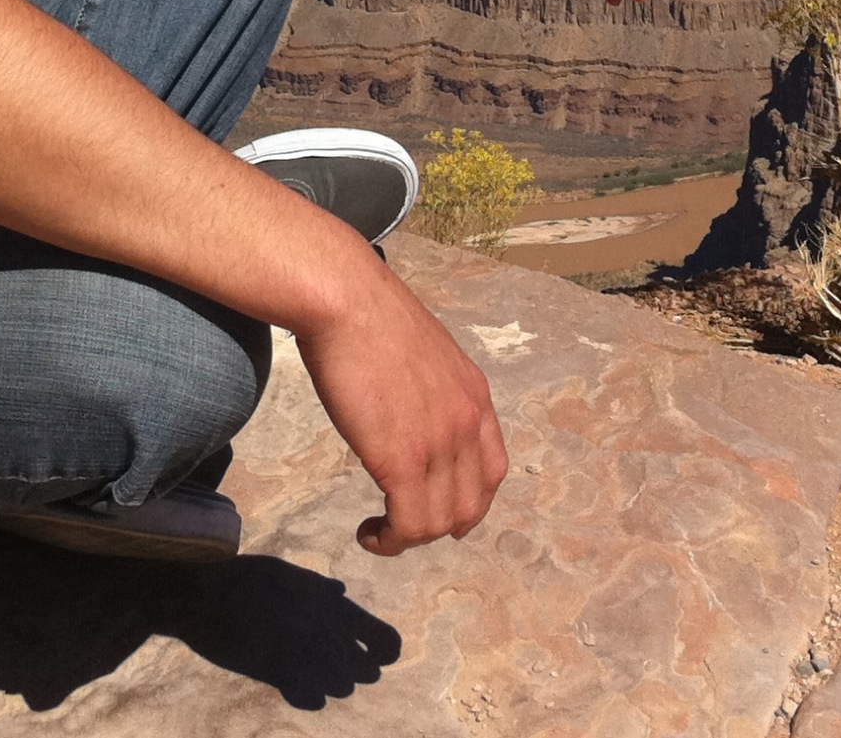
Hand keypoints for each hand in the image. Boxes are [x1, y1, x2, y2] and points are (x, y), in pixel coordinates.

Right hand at [294, 254, 510, 554]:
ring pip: (440, 521)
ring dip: (409, 537)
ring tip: (379, 532)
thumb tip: (406, 405)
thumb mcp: (419, 350)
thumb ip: (426, 385)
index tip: (442, 513)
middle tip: (402, 526)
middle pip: (471, 504)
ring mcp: (441, 442)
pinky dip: (390, 541)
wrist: (347, 300)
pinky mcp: (404, 459)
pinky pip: (410, 523)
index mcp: (474, 394)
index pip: (493, 469)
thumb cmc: (367, 313)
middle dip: (438, 525)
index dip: (471, 501)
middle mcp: (468, 422)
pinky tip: (367, 532)